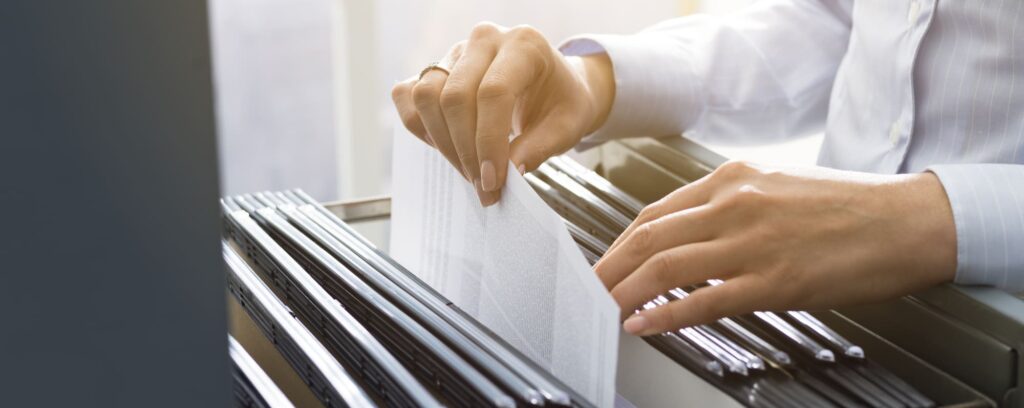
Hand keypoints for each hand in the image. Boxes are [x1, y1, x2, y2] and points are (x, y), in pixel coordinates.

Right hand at [391, 22, 614, 204]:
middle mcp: (485, 40)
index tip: (493, 181)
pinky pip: (408, 96)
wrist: (554, 87)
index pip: (493, 92)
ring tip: (468, 171)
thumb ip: (539, 148)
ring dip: (443, 144)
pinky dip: (421, 128)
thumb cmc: (561, 103)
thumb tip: (508, 173)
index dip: (488, 142)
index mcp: (524, 45)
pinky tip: (447, 147)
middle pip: (455, 96)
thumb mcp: (566, 127)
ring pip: (426, 96)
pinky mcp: (435, 68)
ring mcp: (455, 52)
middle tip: (483, 186)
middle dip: (465, 151)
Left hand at [594, 161, 957, 335]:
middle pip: (647, 238)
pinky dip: (665, 315)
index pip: (655, 212)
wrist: (909, 220)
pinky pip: (704, 301)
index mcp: (733, 179)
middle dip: (608, 267)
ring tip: (603, 309)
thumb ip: (730, 204)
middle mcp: (734, 204)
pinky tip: (644, 325)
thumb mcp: (778, 186)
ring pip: (665, 267)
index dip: (620, 241)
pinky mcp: (774, 281)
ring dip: (625, 292)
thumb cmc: (849, 205)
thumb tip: (690, 232)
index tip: (606, 261)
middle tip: (585, 289)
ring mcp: (752, 242)